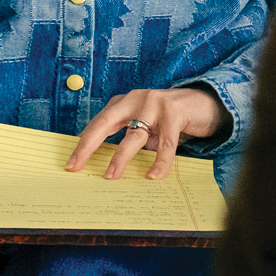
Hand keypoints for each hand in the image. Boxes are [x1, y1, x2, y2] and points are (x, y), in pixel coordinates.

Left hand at [67, 87, 229, 179]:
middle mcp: (136, 99)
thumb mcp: (145, 126)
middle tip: (76, 164)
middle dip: (88, 145)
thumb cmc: (170, 119)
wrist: (204, 104)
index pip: (98, 123)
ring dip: (120, 157)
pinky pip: (165, 142)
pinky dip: (159, 162)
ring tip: (111, 176)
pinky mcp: (175, 112)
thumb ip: (129, 138)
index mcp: (124, 102)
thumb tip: (109, 167)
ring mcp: (155, 104)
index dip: (83, 143)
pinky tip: (153, 175)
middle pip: (105, 123)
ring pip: (133, 134)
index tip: (71, 163)